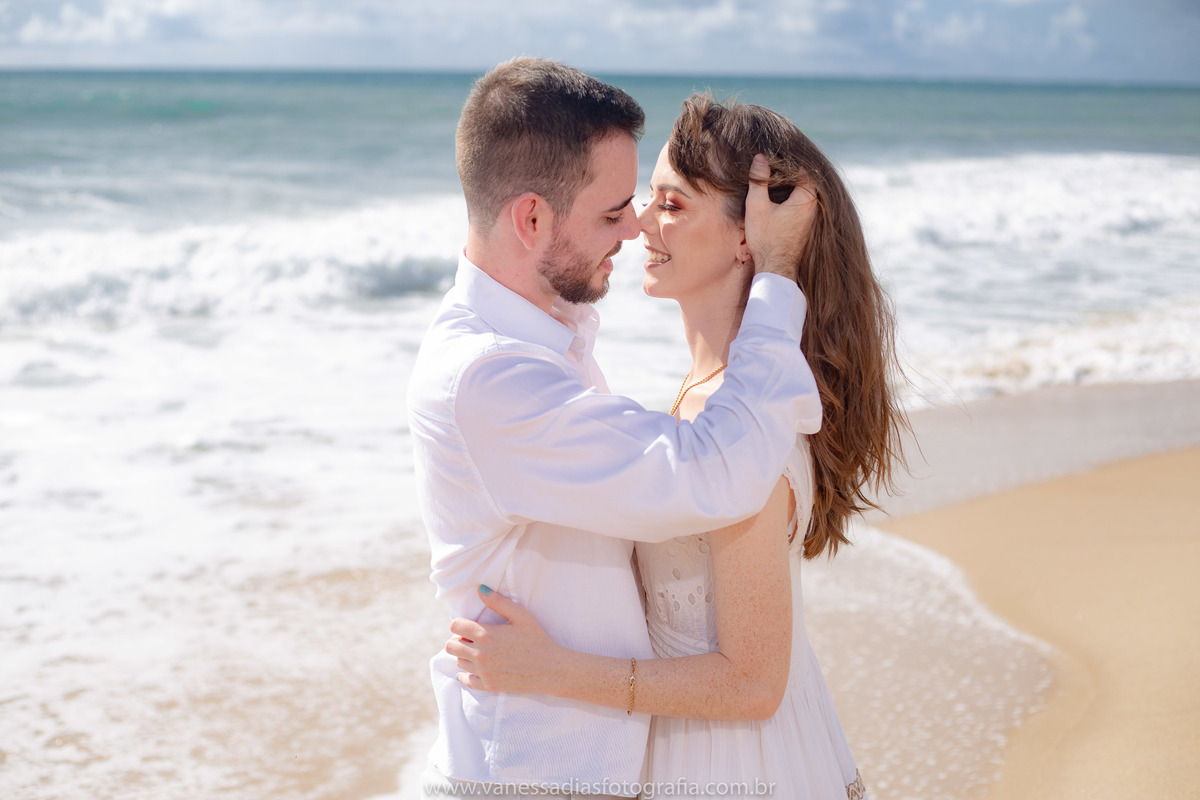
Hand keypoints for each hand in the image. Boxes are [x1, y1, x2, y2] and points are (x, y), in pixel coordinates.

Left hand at [445, 586, 562, 693]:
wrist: (549, 668)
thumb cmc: (536, 638)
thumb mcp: (520, 615)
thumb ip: (498, 601)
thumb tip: (480, 589)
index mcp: (485, 635)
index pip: (455, 626)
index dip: (460, 623)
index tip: (469, 624)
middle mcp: (480, 654)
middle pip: (451, 646)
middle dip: (458, 639)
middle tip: (471, 638)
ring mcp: (483, 671)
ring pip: (458, 661)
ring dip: (464, 655)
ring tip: (478, 650)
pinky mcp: (488, 685)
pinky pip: (465, 680)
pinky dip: (466, 674)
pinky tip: (474, 667)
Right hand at [744, 154, 816, 281]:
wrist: (775, 269)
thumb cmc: (766, 239)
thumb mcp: (757, 206)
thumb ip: (759, 180)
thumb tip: (760, 158)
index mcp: (806, 199)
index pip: (804, 170)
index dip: (789, 162)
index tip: (775, 157)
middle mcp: (814, 208)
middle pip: (806, 181)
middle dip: (791, 173)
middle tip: (773, 165)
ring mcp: (812, 219)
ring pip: (805, 195)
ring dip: (792, 187)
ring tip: (773, 179)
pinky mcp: (807, 228)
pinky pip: (802, 206)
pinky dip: (793, 199)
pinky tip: (778, 200)